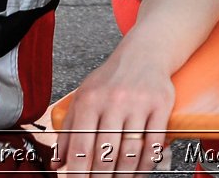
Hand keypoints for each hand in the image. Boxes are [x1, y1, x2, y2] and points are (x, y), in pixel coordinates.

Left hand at [57, 48, 173, 176]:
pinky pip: (154, 142)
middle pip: (105, 153)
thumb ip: (68, 129)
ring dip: (124, 175)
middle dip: (101, 177)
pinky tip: (140, 171)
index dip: (78, 172)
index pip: (80, 147)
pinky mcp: (161, 104)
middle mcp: (113, 100)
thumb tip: (58, 163)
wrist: (145, 52)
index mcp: (89, 100)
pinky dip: (147, 163)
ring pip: (130, 152)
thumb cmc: (111, 78)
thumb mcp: (83, 96)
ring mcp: (139, 103)